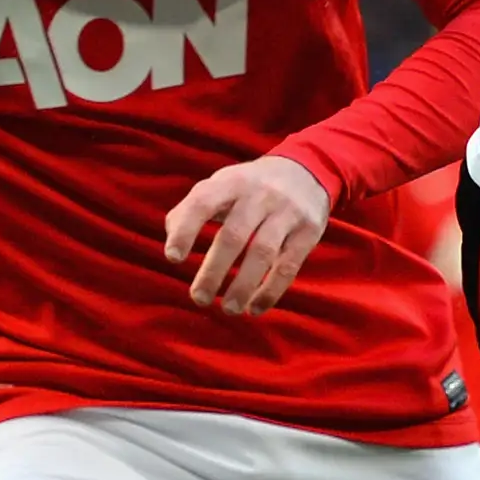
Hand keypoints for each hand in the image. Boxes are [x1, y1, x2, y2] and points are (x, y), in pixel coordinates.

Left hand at [163, 155, 331, 316]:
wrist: (307, 171)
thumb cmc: (249, 187)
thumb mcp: (221, 185)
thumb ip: (191, 209)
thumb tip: (171, 243)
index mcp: (230, 182)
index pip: (203, 203)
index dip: (185, 230)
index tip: (173, 259)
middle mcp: (259, 194)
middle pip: (233, 235)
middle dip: (213, 270)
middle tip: (198, 298)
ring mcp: (286, 212)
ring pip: (262, 253)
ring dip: (243, 286)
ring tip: (228, 309)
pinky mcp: (308, 231)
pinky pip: (288, 266)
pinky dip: (270, 291)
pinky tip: (255, 308)